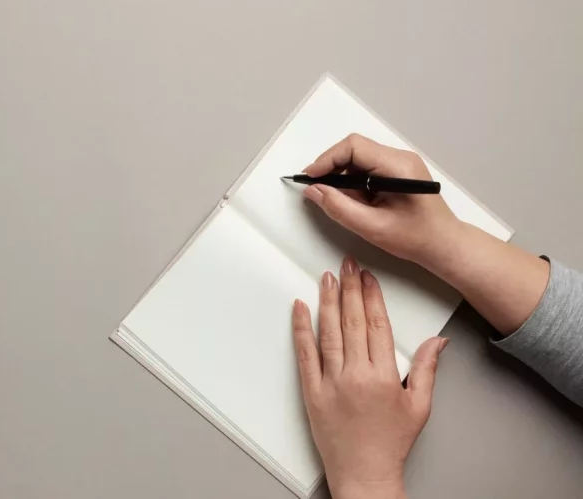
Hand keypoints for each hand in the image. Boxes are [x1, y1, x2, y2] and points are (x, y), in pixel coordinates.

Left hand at [292, 256, 447, 498]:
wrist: (365, 474)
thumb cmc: (391, 443)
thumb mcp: (419, 406)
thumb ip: (426, 369)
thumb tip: (437, 340)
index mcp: (384, 377)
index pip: (377, 325)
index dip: (373, 297)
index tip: (369, 276)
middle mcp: (356, 376)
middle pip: (353, 322)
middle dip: (350, 289)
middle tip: (347, 264)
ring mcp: (331, 383)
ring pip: (328, 332)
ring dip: (328, 301)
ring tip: (327, 277)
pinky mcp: (311, 392)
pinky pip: (305, 354)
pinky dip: (301, 329)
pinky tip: (300, 308)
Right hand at [301, 134, 460, 267]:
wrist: (444, 245)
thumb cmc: (415, 238)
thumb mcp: (372, 227)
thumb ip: (339, 208)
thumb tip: (312, 191)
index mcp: (398, 167)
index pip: (354, 146)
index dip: (327, 159)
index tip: (310, 178)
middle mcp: (400, 157)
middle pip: (355, 150)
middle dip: (333, 169)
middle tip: (319, 191)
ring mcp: (400, 163)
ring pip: (359, 159)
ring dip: (344, 178)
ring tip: (344, 203)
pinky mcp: (398, 171)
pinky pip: (367, 168)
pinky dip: (355, 182)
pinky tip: (358, 202)